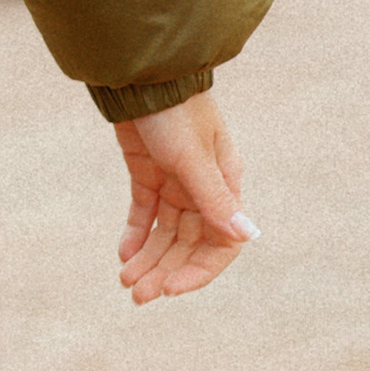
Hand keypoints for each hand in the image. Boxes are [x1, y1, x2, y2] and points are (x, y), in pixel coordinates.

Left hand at [114, 90, 257, 302]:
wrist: (140, 76)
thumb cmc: (174, 111)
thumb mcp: (192, 158)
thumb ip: (214, 199)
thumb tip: (246, 235)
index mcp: (226, 185)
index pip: (221, 243)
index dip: (198, 271)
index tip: (170, 290)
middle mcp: (204, 188)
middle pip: (188, 243)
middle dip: (164, 270)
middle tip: (136, 294)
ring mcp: (176, 182)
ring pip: (164, 233)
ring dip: (148, 258)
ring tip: (126, 280)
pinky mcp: (149, 173)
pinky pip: (145, 213)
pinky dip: (135, 234)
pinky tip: (123, 254)